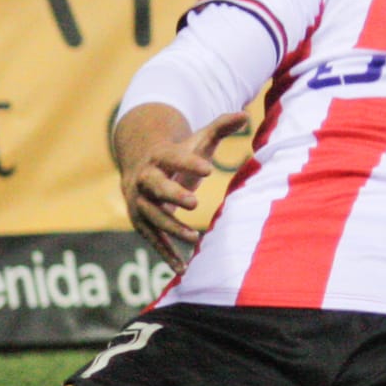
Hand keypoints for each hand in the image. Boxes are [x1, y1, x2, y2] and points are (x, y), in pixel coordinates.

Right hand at [116, 109, 249, 273]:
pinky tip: (182, 270)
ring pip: (152, 216)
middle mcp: (144, 179)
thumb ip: (219, 127)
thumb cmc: (176, 156)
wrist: (140, 168)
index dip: (187, 161)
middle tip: (195, 203)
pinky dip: (166, 254)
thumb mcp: (196, 140)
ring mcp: (140, 203)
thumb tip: (245, 115)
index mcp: (158, 157)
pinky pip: (153, 240)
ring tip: (195, 238)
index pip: (171, 157)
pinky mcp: (141, 223)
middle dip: (173, 194)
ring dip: (171, 228)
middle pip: (155, 187)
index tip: (208, 168)